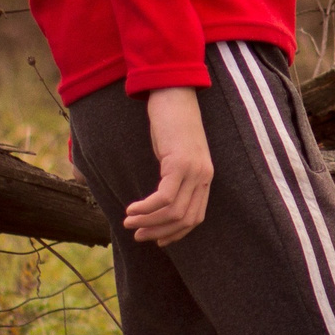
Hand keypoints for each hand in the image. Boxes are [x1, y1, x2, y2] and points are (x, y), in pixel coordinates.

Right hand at [127, 87, 213, 244]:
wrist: (174, 95)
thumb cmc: (170, 124)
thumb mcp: (174, 155)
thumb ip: (173, 177)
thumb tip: (158, 199)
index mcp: (205, 178)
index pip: (195, 218)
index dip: (175, 233)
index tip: (156, 239)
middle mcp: (203, 177)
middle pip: (185, 219)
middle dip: (159, 232)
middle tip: (138, 235)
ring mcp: (194, 171)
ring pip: (173, 211)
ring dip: (148, 221)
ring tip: (129, 222)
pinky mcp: (180, 163)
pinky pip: (163, 197)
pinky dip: (147, 208)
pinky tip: (132, 209)